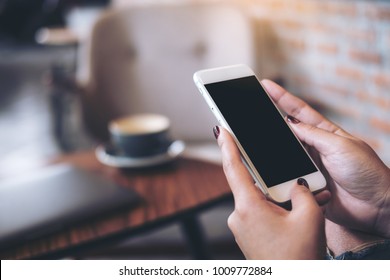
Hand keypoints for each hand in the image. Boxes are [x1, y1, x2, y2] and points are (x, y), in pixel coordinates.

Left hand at [216, 127, 325, 258]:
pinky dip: (275, 211)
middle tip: (292, 183)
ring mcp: (241, 227)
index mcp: (248, 207)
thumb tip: (297, 185)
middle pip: (253, 185)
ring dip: (279, 200)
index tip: (221, 130)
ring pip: (259, 201)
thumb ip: (302, 192)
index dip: (227, 146)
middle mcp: (238, 216)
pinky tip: (295, 216)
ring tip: (305, 205)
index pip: (233, 168)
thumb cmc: (297, 257)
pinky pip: (259, 214)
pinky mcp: (246, 235)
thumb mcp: (309, 218)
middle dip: (274, 182)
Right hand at [262, 79, 389, 237]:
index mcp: (324, 132)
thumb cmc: (366, 172)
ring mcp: (308, 166)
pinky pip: (285, 178)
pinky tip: (266, 173)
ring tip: (254, 145)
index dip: (281, 97)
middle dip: (268, 123)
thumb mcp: (341, 146)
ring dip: (270, 153)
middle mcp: (313, 147)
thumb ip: (314, 135)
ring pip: (281, 156)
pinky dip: (276, 176)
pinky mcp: (305, 185)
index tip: (265, 85)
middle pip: (284, 133)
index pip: (298, 111)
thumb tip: (290, 124)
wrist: (376, 206)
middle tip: (250, 114)